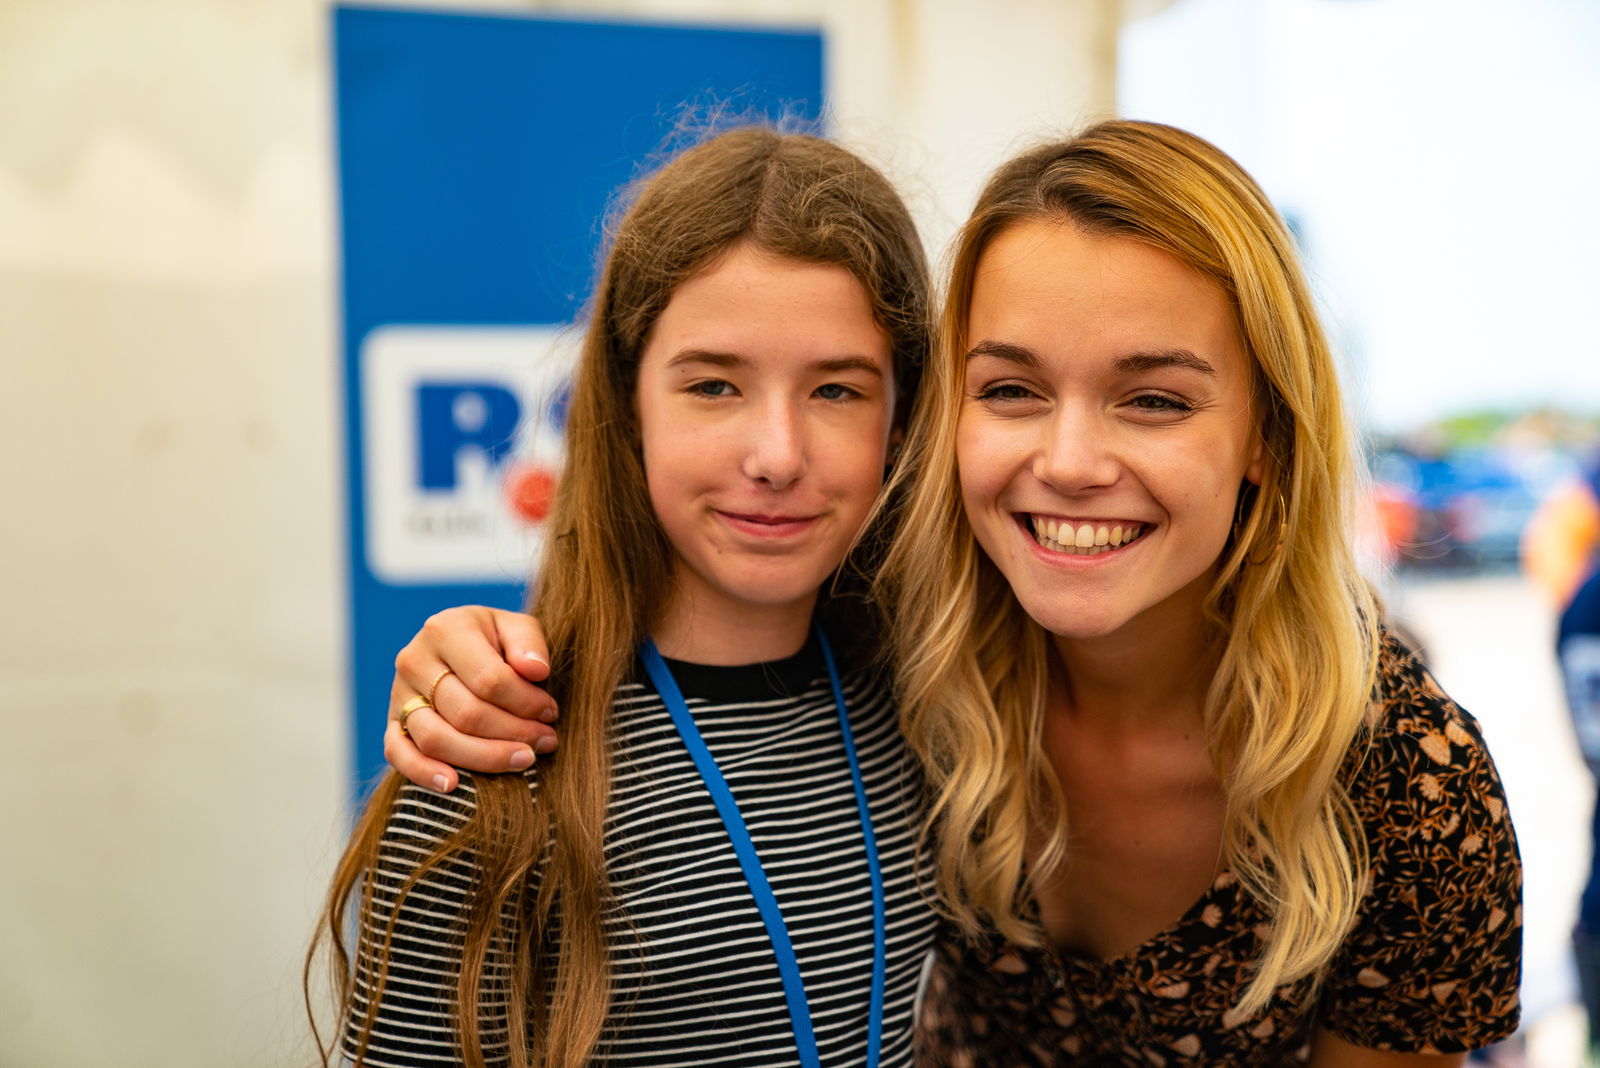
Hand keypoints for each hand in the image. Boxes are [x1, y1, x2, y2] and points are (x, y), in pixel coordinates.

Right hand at [385, 606, 558, 791]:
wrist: (461, 646)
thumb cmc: (496, 641)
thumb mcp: (517, 628)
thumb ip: (529, 643)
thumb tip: (536, 670)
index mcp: (446, 629)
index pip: (489, 680)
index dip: (525, 703)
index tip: (550, 713)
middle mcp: (414, 660)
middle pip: (466, 714)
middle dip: (513, 733)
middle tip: (545, 741)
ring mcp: (399, 694)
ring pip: (436, 738)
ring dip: (484, 758)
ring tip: (523, 760)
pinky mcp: (393, 723)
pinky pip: (399, 754)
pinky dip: (423, 773)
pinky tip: (454, 785)